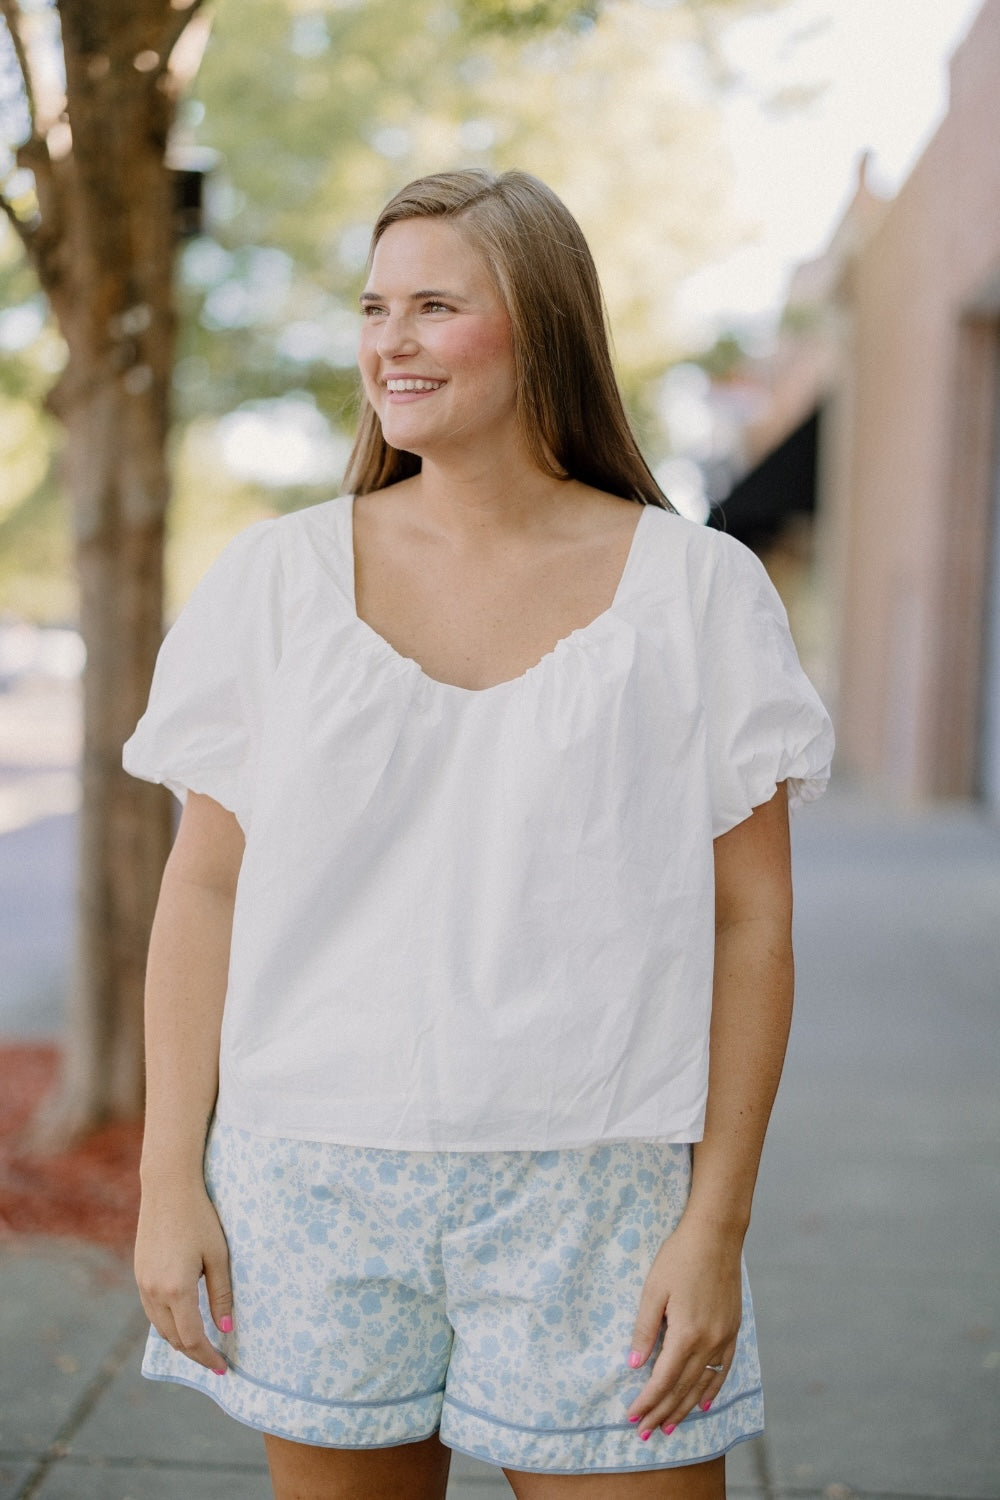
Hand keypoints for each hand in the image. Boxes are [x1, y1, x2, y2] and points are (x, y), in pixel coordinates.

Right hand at [134, 1180, 233, 1374]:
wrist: (168, 1188)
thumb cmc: (200, 1218)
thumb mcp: (218, 1256)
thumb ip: (221, 1295)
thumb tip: (226, 1329)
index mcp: (176, 1289)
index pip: (192, 1338)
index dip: (208, 1357)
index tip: (223, 1368)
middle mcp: (154, 1291)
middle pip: (174, 1338)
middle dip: (195, 1354)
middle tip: (215, 1361)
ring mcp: (142, 1283)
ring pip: (160, 1327)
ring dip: (179, 1341)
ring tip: (201, 1346)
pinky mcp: (139, 1274)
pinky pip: (152, 1311)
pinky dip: (167, 1323)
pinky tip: (182, 1321)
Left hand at [625, 1214, 742, 1438]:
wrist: (716, 1235)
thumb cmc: (679, 1258)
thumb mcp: (654, 1290)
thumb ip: (645, 1330)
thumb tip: (634, 1365)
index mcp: (686, 1334)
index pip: (663, 1380)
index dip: (647, 1401)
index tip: (632, 1417)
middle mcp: (709, 1342)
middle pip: (683, 1389)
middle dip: (662, 1412)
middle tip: (644, 1432)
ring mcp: (724, 1338)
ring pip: (703, 1385)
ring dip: (685, 1409)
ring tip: (668, 1427)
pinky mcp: (733, 1330)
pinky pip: (723, 1369)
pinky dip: (712, 1390)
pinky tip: (704, 1403)